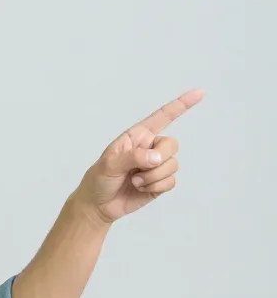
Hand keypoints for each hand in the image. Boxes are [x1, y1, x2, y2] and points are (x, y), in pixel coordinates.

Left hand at [73, 88, 204, 224]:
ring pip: (173, 165)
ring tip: (134, 181)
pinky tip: (140, 188)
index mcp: (137, 136)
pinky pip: (171, 181)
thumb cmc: (99, 179)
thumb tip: (156, 158)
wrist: (99, 205)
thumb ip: (133, 157)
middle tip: (138, 170)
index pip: (162, 117)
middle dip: (159, 159)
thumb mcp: (110, 164)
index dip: (181, 105)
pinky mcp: (160, 182)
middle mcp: (150, 147)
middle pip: (172, 144)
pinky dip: (156, 187)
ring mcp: (156, 165)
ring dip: (153, 177)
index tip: (199, 93)